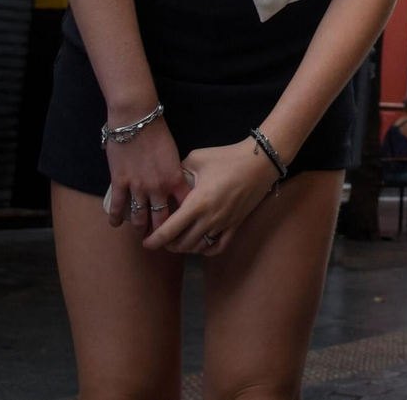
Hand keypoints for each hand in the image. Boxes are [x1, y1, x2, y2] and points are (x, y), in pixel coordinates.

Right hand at [103, 118, 190, 238]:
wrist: (137, 121)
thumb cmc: (159, 133)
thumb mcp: (174, 155)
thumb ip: (174, 173)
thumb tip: (175, 186)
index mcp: (175, 179)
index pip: (183, 208)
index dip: (183, 221)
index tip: (183, 229)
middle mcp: (158, 187)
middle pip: (161, 219)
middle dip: (162, 232)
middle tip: (161, 240)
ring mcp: (138, 187)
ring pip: (140, 217)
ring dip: (140, 227)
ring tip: (142, 235)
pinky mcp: (120, 183)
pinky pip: (118, 206)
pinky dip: (116, 218)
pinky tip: (116, 224)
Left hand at [144, 138, 279, 254]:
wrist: (261, 161)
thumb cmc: (228, 157)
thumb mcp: (198, 158)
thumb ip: (179, 171)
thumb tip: (167, 180)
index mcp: (197, 203)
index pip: (168, 231)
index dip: (153, 240)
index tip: (145, 242)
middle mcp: (209, 219)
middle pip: (181, 244)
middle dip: (167, 244)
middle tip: (160, 237)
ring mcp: (223, 224)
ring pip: (197, 248)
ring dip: (184, 247)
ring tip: (177, 239)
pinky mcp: (236, 225)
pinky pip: (217, 247)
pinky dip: (205, 250)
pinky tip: (199, 244)